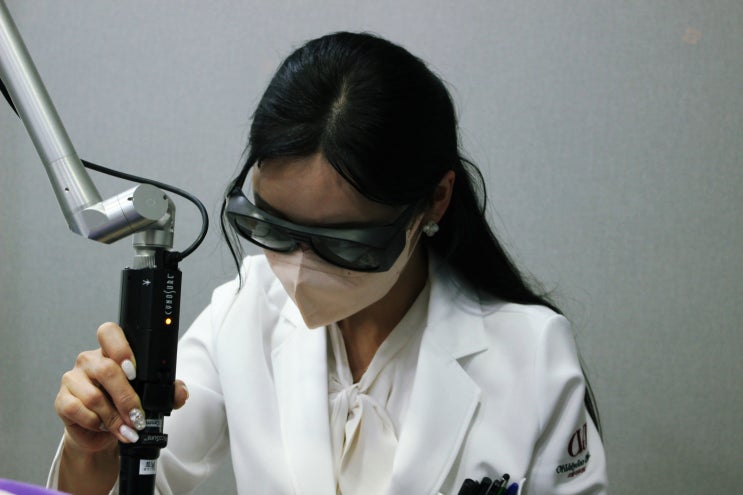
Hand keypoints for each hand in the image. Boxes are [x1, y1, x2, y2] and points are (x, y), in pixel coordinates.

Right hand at [54, 322, 188, 454]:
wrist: (102, 431)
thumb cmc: (125, 405)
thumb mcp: (150, 397)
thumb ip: (169, 392)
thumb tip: (180, 392)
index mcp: (112, 351)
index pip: (109, 333)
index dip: (121, 348)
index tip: (134, 370)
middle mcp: (90, 360)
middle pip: (106, 369)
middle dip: (126, 397)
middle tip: (138, 416)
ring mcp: (74, 378)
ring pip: (93, 395)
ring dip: (114, 417)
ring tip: (127, 428)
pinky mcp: (62, 400)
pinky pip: (76, 409)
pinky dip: (95, 422)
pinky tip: (105, 427)